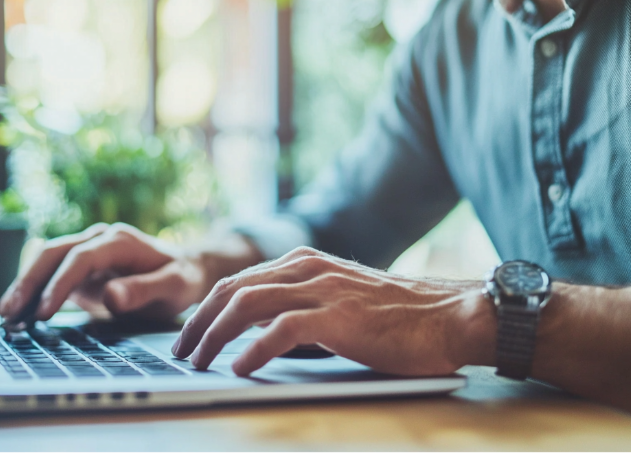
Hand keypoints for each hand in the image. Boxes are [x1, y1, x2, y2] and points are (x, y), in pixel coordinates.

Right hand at [0, 223, 210, 321]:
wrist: (186, 271)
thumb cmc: (181, 280)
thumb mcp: (172, 287)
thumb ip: (142, 291)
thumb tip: (111, 297)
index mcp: (119, 241)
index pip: (80, 258)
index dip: (60, 284)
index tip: (44, 311)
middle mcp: (98, 239)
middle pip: (54, 252)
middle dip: (30, 281)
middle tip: (9, 312)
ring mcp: (87, 250)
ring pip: (47, 260)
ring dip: (25, 284)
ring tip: (6, 314)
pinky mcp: (80, 267)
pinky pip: (51, 274)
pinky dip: (34, 290)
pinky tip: (20, 312)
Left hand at [171, 247, 494, 376]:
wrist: (449, 316)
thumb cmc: (398, 317)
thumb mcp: (340, 301)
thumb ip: (302, 306)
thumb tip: (258, 330)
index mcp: (306, 263)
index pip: (238, 280)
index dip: (206, 308)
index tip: (188, 333)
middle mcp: (308, 269)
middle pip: (232, 289)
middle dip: (199, 321)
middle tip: (182, 351)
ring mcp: (322, 291)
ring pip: (247, 304)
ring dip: (215, 335)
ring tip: (199, 361)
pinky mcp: (338, 318)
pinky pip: (281, 330)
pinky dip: (253, 350)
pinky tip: (240, 368)